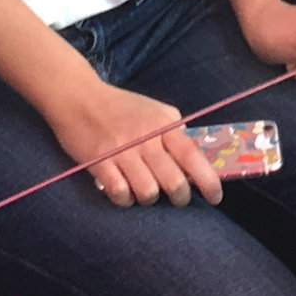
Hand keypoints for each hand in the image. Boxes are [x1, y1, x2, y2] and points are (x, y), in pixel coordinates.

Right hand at [43, 75, 220, 208]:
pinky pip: (120, 194)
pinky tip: (124, 191)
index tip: (215, 197)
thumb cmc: (121, 106)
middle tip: (178, 198)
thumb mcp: (155, 110)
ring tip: (146, 190)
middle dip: (180, 197)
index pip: (192, 156)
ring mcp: (121, 152)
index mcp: (163, 125)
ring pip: (148, 192)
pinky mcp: (99, 163)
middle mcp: (145, 139)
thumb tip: (195, 156)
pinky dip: (125, 199)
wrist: (79, 97)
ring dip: (150, 198)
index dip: (208, 180)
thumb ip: (175, 130)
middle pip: (173, 181)